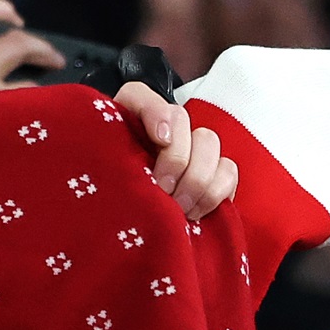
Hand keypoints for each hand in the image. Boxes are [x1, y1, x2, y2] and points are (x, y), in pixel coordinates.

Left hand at [114, 82, 234, 222]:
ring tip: (179, 208)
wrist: (122, 233)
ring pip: (209, 142)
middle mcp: (161, 131)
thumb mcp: (101, 178)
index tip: (159, 139)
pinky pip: (228, 172)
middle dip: (176, 158)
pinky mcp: (212, 177)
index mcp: (126, 127)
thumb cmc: (112, 204)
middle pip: (182, 118)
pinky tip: (194, 213)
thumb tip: (140, 156)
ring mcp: (189, 151)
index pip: (137, 96)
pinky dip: (214, 193)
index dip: (154, 112)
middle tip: (163, 190)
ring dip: (197, 178)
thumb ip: (107, 158)